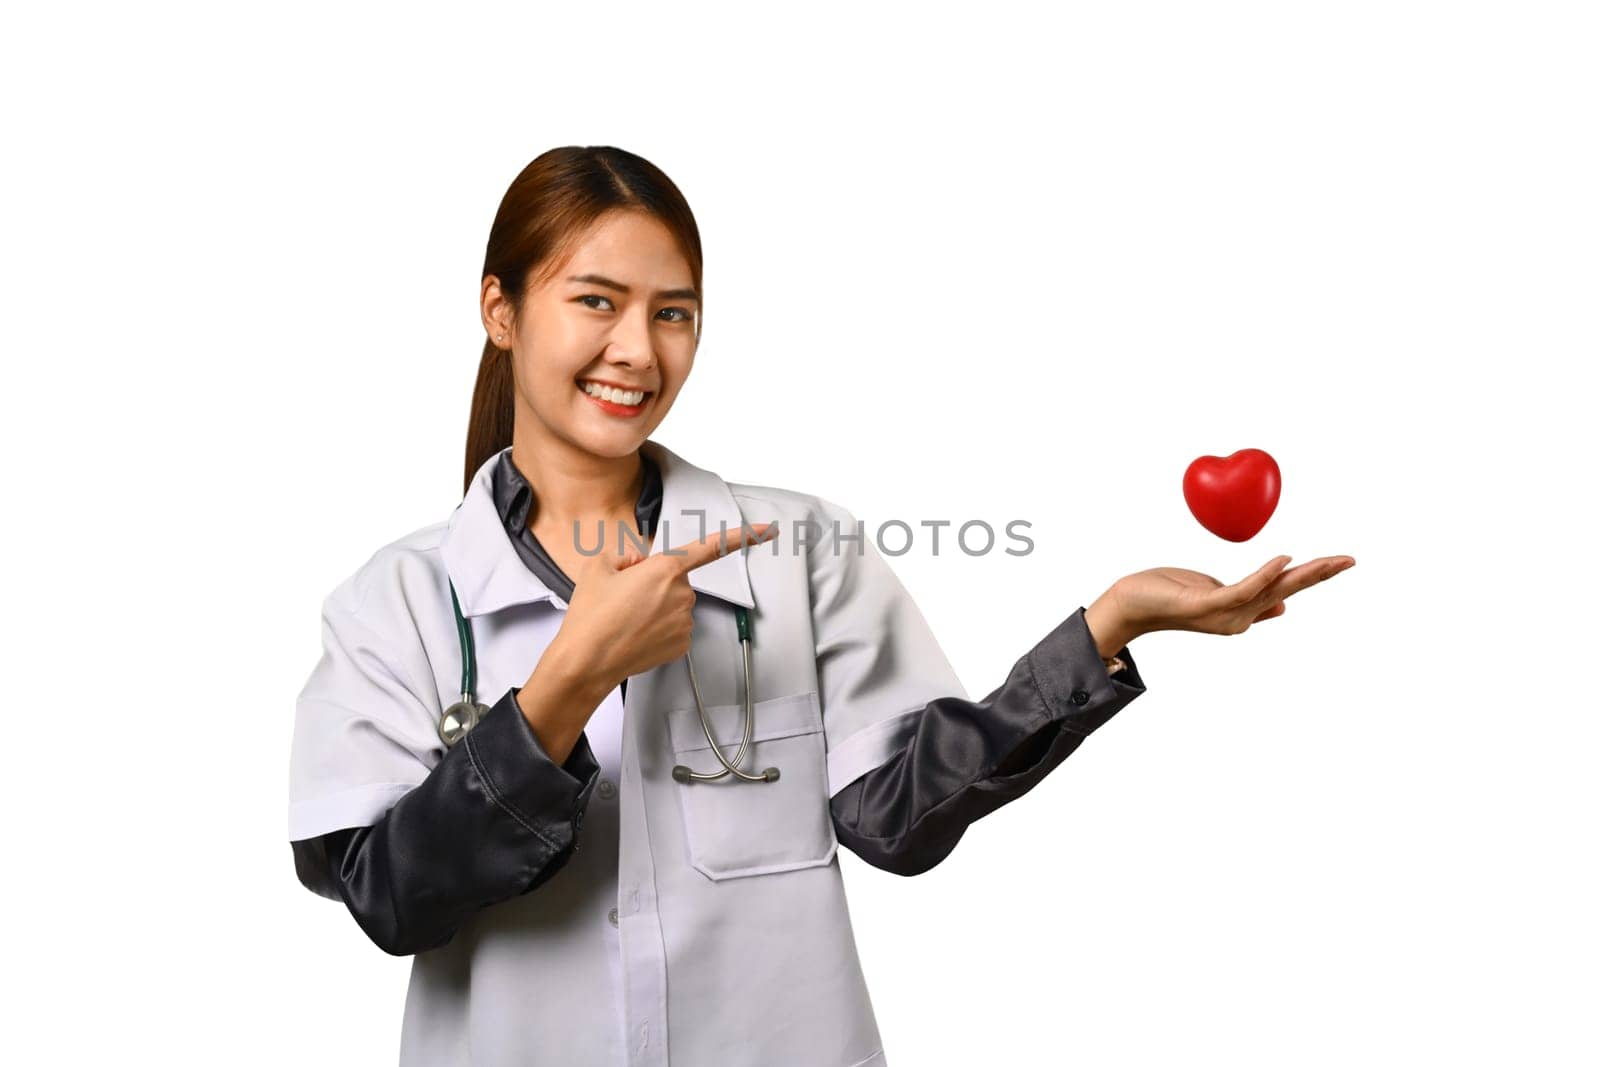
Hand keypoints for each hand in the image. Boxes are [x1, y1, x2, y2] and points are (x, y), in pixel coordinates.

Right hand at [554, 520, 779, 691]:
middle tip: (624, 597)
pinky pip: (674, 626)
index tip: (767, 529)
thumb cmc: (591, 616)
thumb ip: (625, 553)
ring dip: (655, 606)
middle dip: (655, 583)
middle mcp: (682, 595)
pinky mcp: (682, 644)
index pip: (711, 546)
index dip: (743, 535)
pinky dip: (657, 628)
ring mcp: (684, 622)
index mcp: (665, 569)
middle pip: (675, 579)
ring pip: (673, 604)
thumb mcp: (598, 567)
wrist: (585, 661)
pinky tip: (635, 633)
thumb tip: (639, 562)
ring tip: (625, 618)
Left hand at [1112, 553, 1355, 637]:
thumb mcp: (1215, 594)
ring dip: (1304, 573)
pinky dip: (1264, 575)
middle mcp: (1239, 618)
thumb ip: (1249, 598)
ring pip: (1272, 590)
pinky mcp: (1207, 605)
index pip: (1287, 589)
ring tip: (1331, 560)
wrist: (1131, 604)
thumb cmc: (1169, 594)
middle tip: (1351, 559)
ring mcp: (1224, 615)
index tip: (1341, 561)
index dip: (1315, 575)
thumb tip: (1284, 605)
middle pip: (1288, 590)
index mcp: (1244, 612)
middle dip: (1321, 574)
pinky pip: (1242, 589)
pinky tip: (1284, 560)